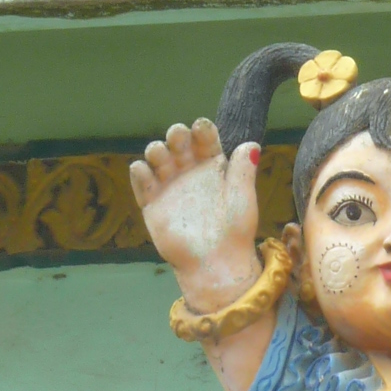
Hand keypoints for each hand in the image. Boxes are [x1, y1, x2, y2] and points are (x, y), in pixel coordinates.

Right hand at [130, 120, 260, 298]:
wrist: (216, 262)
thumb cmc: (235, 231)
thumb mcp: (243, 198)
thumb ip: (244, 170)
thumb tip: (250, 143)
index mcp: (212, 166)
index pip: (204, 139)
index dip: (202, 130)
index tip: (201, 128)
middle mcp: (189, 171)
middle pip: (178, 143)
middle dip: (176, 135)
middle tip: (178, 137)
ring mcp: (169, 185)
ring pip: (157, 156)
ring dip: (156, 150)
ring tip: (160, 155)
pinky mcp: (152, 203)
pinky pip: (141, 182)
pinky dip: (139, 172)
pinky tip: (143, 169)